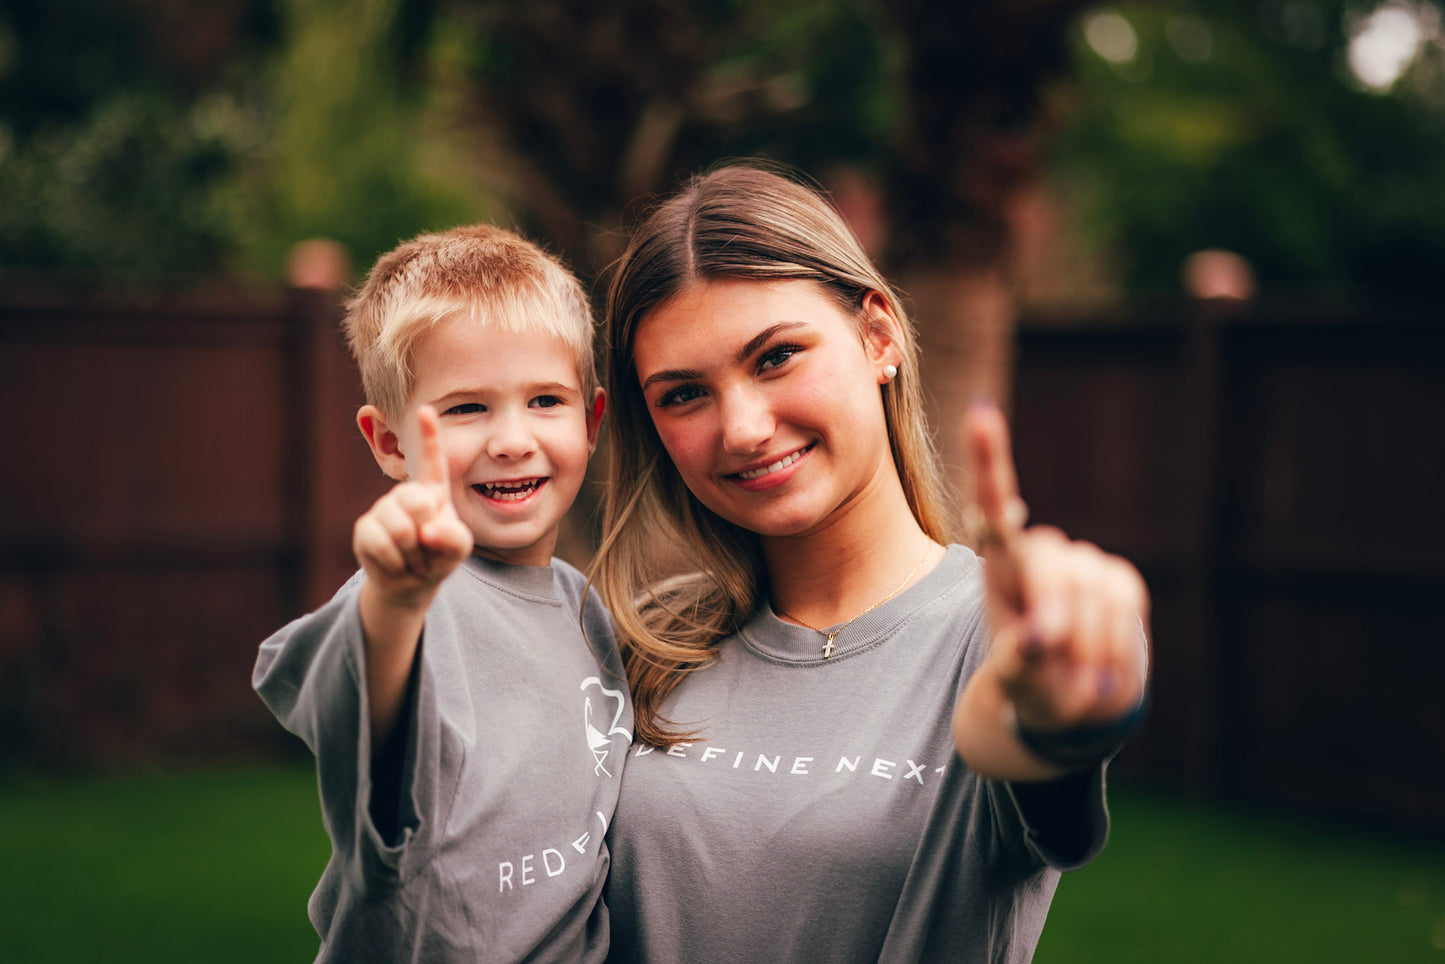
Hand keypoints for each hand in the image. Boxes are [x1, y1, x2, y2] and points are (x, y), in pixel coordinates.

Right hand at [352, 405, 473, 605]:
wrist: (411, 582)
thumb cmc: (439, 555)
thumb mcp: (458, 548)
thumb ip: (455, 539)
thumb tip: (427, 531)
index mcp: (432, 490)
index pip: (432, 460)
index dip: (428, 435)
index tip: (426, 410)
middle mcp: (406, 494)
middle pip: (418, 502)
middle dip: (427, 533)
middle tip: (426, 547)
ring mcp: (383, 509)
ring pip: (400, 528)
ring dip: (412, 554)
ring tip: (412, 557)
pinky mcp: (364, 528)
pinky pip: (381, 545)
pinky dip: (396, 563)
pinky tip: (397, 564)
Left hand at [965, 401, 1148, 732]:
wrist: (1075, 700)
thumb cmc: (1034, 685)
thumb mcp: (1018, 682)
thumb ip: (1022, 660)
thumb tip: (1040, 636)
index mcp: (999, 568)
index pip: (993, 508)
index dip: (991, 459)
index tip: (982, 412)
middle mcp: (1037, 553)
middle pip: (1050, 563)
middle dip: (1054, 611)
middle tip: (1050, 653)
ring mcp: (1080, 563)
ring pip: (1091, 585)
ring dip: (1087, 639)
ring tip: (1075, 674)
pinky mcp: (1117, 577)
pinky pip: (1123, 598)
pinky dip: (1116, 639)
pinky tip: (1101, 663)